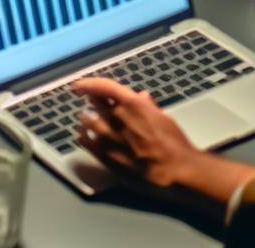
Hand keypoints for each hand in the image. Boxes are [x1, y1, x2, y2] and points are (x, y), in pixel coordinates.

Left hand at [73, 77, 205, 188]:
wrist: (174, 171)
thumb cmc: (173, 143)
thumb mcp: (164, 118)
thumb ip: (148, 106)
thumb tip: (141, 96)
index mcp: (132, 104)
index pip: (103, 87)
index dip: (89, 83)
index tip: (80, 85)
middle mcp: (116, 117)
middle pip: (94, 103)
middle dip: (93, 102)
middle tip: (93, 103)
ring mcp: (108, 137)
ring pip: (87, 121)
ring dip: (86, 119)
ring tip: (86, 119)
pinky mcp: (105, 155)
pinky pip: (85, 141)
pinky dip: (82, 136)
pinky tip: (82, 135)